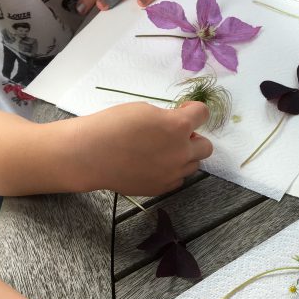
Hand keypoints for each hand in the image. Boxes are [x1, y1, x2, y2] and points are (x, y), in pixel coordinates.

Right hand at [68, 101, 211, 194]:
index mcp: (178, 127)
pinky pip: (178, 179)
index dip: (194, 111)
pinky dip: (172, 172)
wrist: (92, 154)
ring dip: (184, 156)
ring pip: (193, 165)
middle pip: (206, 147)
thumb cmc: (113, 125)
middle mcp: (181, 152)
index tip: (183, 112)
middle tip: (175, 135)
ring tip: (162, 152)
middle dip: (194, 138)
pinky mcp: (162, 188)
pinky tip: (154, 165)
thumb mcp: (145, 110)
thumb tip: (178, 126)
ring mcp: (173, 173)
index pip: (203, 114)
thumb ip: (168, 118)